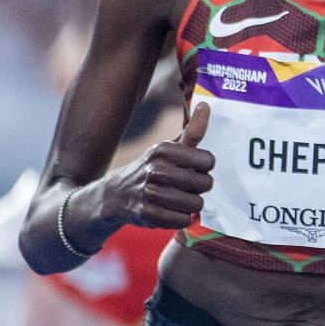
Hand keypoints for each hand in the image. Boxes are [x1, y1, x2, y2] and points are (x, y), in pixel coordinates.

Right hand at [100, 103, 215, 229]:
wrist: (116, 194)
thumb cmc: (153, 167)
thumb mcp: (171, 147)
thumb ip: (193, 130)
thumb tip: (206, 105)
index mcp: (164, 150)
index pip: (208, 161)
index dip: (204, 168)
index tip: (193, 168)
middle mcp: (156, 169)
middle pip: (205, 184)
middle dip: (199, 188)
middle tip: (186, 186)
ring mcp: (149, 192)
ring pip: (196, 204)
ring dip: (191, 205)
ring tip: (179, 199)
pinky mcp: (146, 214)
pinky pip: (182, 221)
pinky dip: (181, 219)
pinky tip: (171, 211)